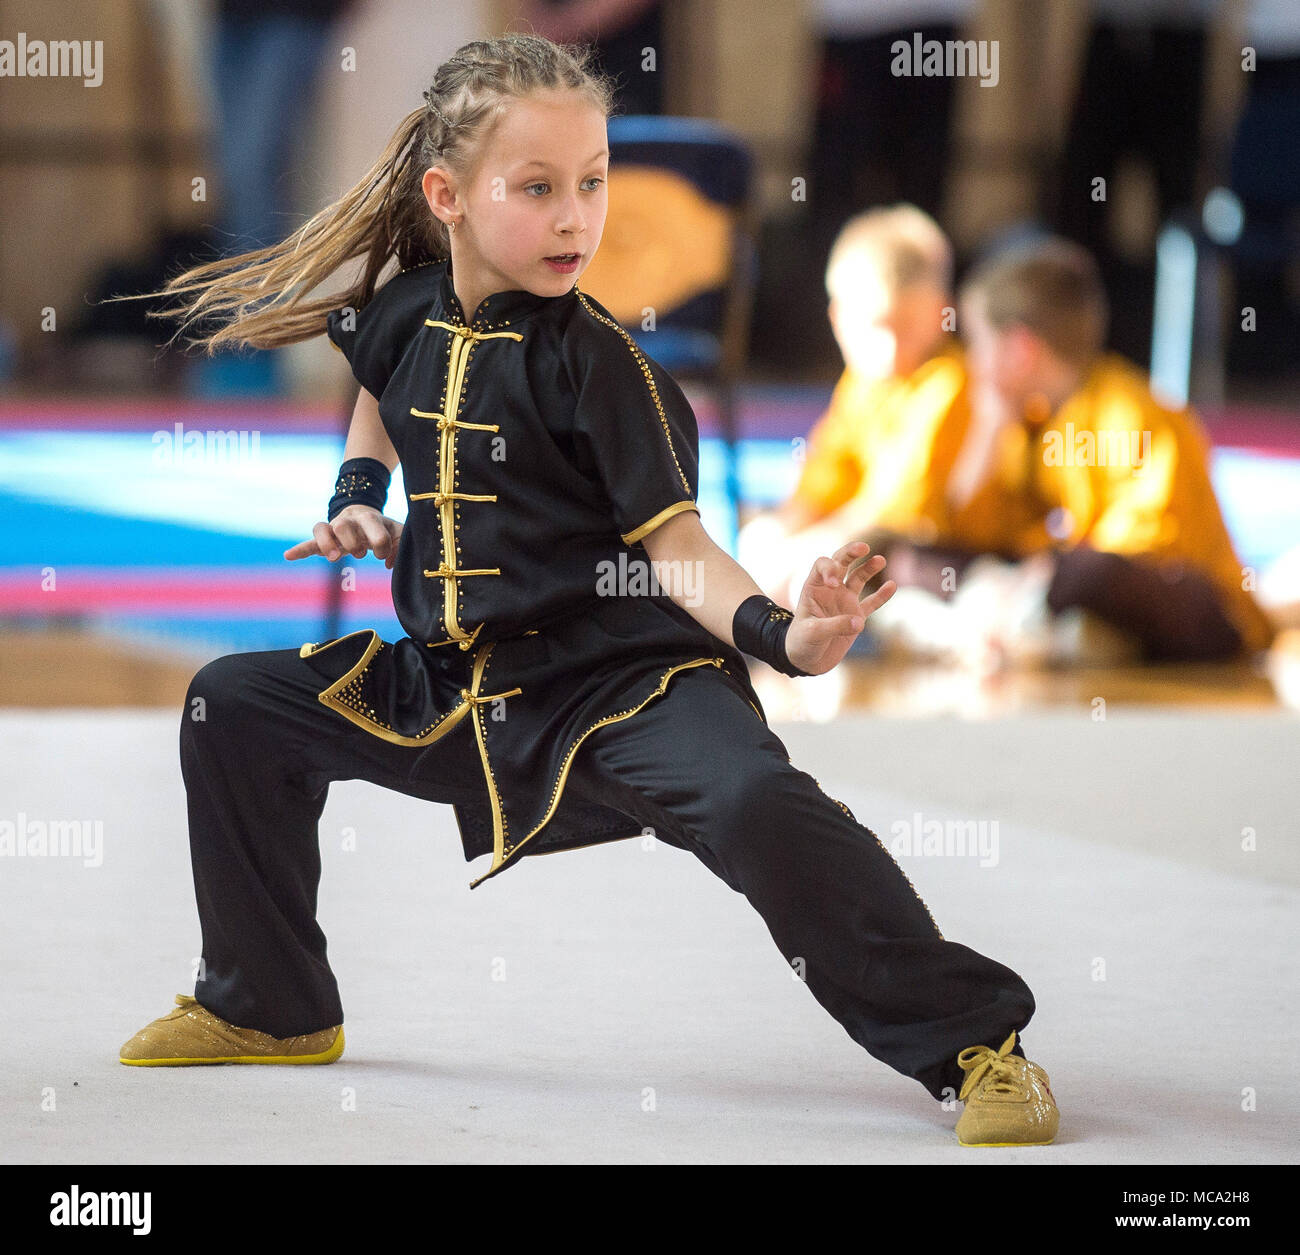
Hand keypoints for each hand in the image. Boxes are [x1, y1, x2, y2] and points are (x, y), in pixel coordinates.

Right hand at [283, 505, 403, 568]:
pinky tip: (289, 556)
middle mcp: (350, 521)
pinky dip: (300, 549)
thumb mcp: (398, 534)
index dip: (382, 546)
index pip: (376, 531)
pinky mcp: (325, 538)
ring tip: (334, 557)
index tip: (384, 556)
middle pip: (343, 526)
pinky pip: (310, 542)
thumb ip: (401, 546)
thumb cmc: (384, 528)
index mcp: (371, 519)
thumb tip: (389, 564)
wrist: (365, 515)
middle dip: (352, 543)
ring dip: (327, 544)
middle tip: (361, 553)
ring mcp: (334, 527)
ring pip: (322, 528)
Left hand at [785, 540, 896, 674]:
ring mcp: (844, 601)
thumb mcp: (812, 634)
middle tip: (864, 547)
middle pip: (841, 563)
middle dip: (851, 553)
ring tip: (880, 560)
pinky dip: (882, 595)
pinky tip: (892, 586)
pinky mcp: (856, 616)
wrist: (806, 661)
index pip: (822, 566)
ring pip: (858, 578)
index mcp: (813, 588)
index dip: (829, 569)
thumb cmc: (801, 644)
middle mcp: (830, 591)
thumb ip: (834, 626)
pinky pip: (871, 603)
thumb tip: (859, 622)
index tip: (835, 583)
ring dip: (868, 568)